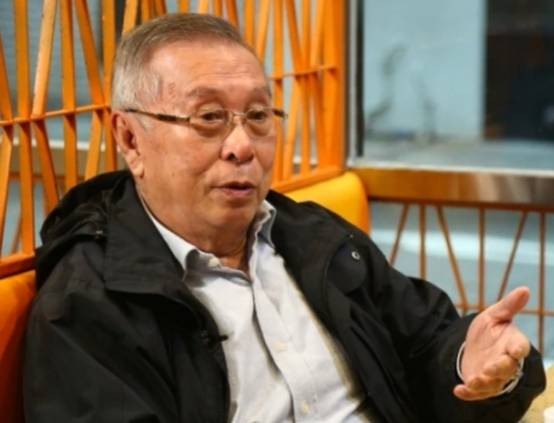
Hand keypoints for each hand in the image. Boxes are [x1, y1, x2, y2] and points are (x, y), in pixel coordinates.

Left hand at [453, 286, 530, 400]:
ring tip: (473, 381)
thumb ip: (508, 306)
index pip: (519, 347)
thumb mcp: (494, 315)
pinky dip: (468, 394)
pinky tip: (458, 390)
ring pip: (493, 384)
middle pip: (507, 369)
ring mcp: (493, 376)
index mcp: (512, 343)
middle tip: (489, 368)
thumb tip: (525, 289)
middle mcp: (506, 362)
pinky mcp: (480, 385)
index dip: (518, 349)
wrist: (474, 346)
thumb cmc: (489, 330)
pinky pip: (476, 393)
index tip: (515, 349)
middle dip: (499, 369)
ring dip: (484, 383)